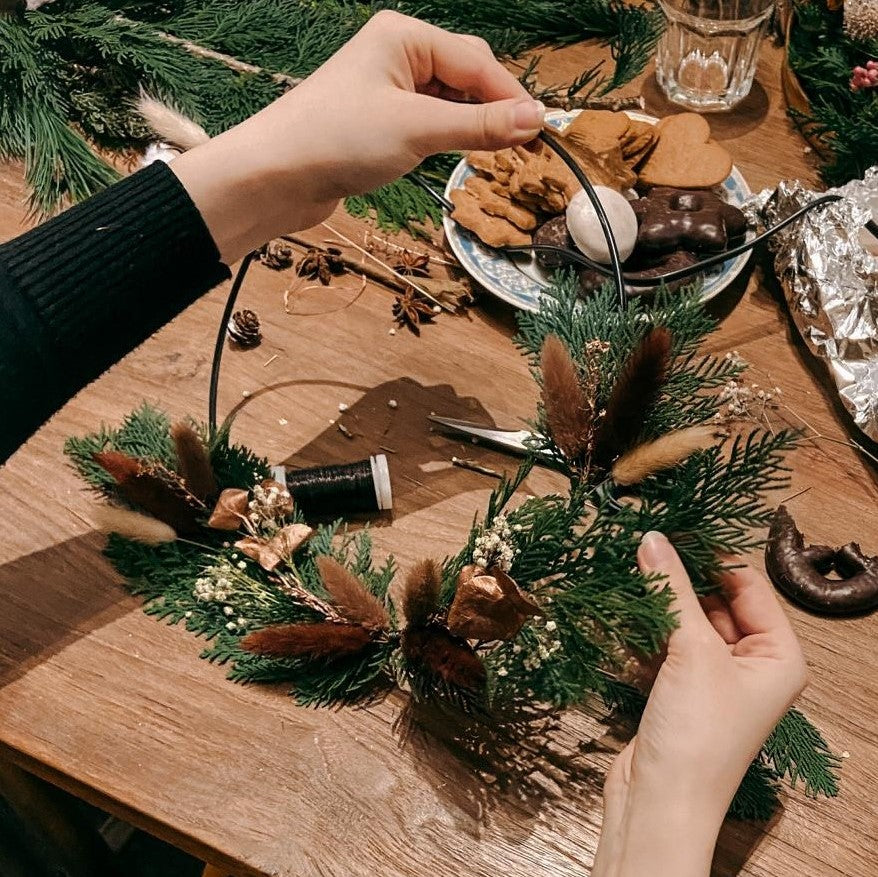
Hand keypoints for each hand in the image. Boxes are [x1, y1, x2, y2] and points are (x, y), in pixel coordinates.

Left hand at [171, 11, 543, 262]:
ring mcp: (387, 87)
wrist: (275, 176)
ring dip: (472, 125)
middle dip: (494, 109)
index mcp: (406, 36)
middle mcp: (398, 53)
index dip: (512, 99)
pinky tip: (459, 155)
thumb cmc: (338, 139)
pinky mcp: (379, 119)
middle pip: (467, 75)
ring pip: (450, 101)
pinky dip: (449, 137)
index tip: (543, 135)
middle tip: (520, 150)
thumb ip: (479, 126)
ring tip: (494, 157)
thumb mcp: (417, 130)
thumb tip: (535, 121)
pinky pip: (429, 121)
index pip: (478, 62)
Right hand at [592, 531, 806, 876]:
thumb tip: (652, 537)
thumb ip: (672, 590)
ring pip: (684, 622)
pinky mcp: (678, 690)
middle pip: (713, 602)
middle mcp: (751, 665)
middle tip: (641, 545)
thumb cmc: (698, 732)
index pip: (747, 586)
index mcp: (779, 655)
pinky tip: (617, 610)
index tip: (671, 529)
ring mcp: (713, 679)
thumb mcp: (692, 651)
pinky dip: (643, 630)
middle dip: (678, 579)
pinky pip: (663, 645)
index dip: (711, 558)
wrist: (659, 803)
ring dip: (655, 603)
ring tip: (624, 570)